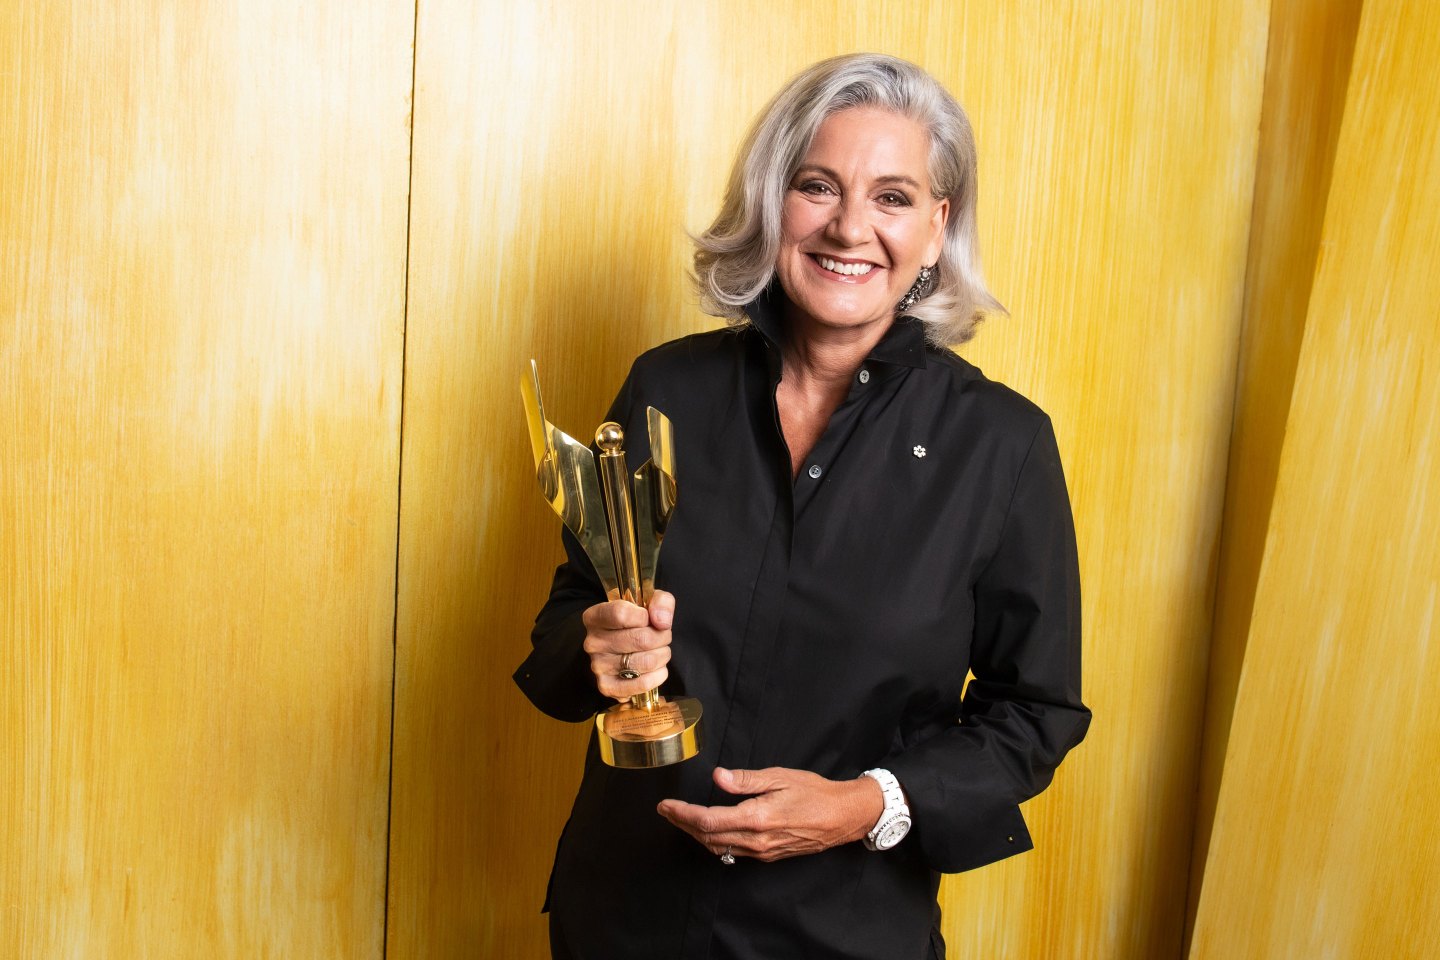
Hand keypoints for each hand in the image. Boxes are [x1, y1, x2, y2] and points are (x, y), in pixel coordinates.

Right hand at [581, 590, 673, 700]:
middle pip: (641, 639)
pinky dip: (658, 675)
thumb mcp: (648, 602)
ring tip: (660, 651)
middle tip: (663, 636)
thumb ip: (660, 602)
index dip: (645, 616)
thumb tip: (662, 622)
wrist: (623, 648)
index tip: (650, 618)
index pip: (621, 614)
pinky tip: (657, 668)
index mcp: (595, 617)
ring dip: (663, 655)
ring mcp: (598, 666)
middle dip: (662, 637)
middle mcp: (593, 642)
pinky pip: (643, 683)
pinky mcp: (608, 687)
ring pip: (646, 661)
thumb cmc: (635, 623)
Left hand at [657, 766, 883, 861]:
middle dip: (683, 824)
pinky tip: (708, 830)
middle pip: (708, 837)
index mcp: (758, 818)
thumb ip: (746, 779)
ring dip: (696, 834)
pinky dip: (714, 841)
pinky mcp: (768, 856)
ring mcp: (762, 852)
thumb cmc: (814, 792)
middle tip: (666, 810)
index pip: (709, 820)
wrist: (842, 817)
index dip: (683, 814)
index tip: (666, 805)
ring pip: (718, 848)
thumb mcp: (780, 777)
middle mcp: (757, 841)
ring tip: (680, 818)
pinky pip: (733, 852)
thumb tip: (718, 776)